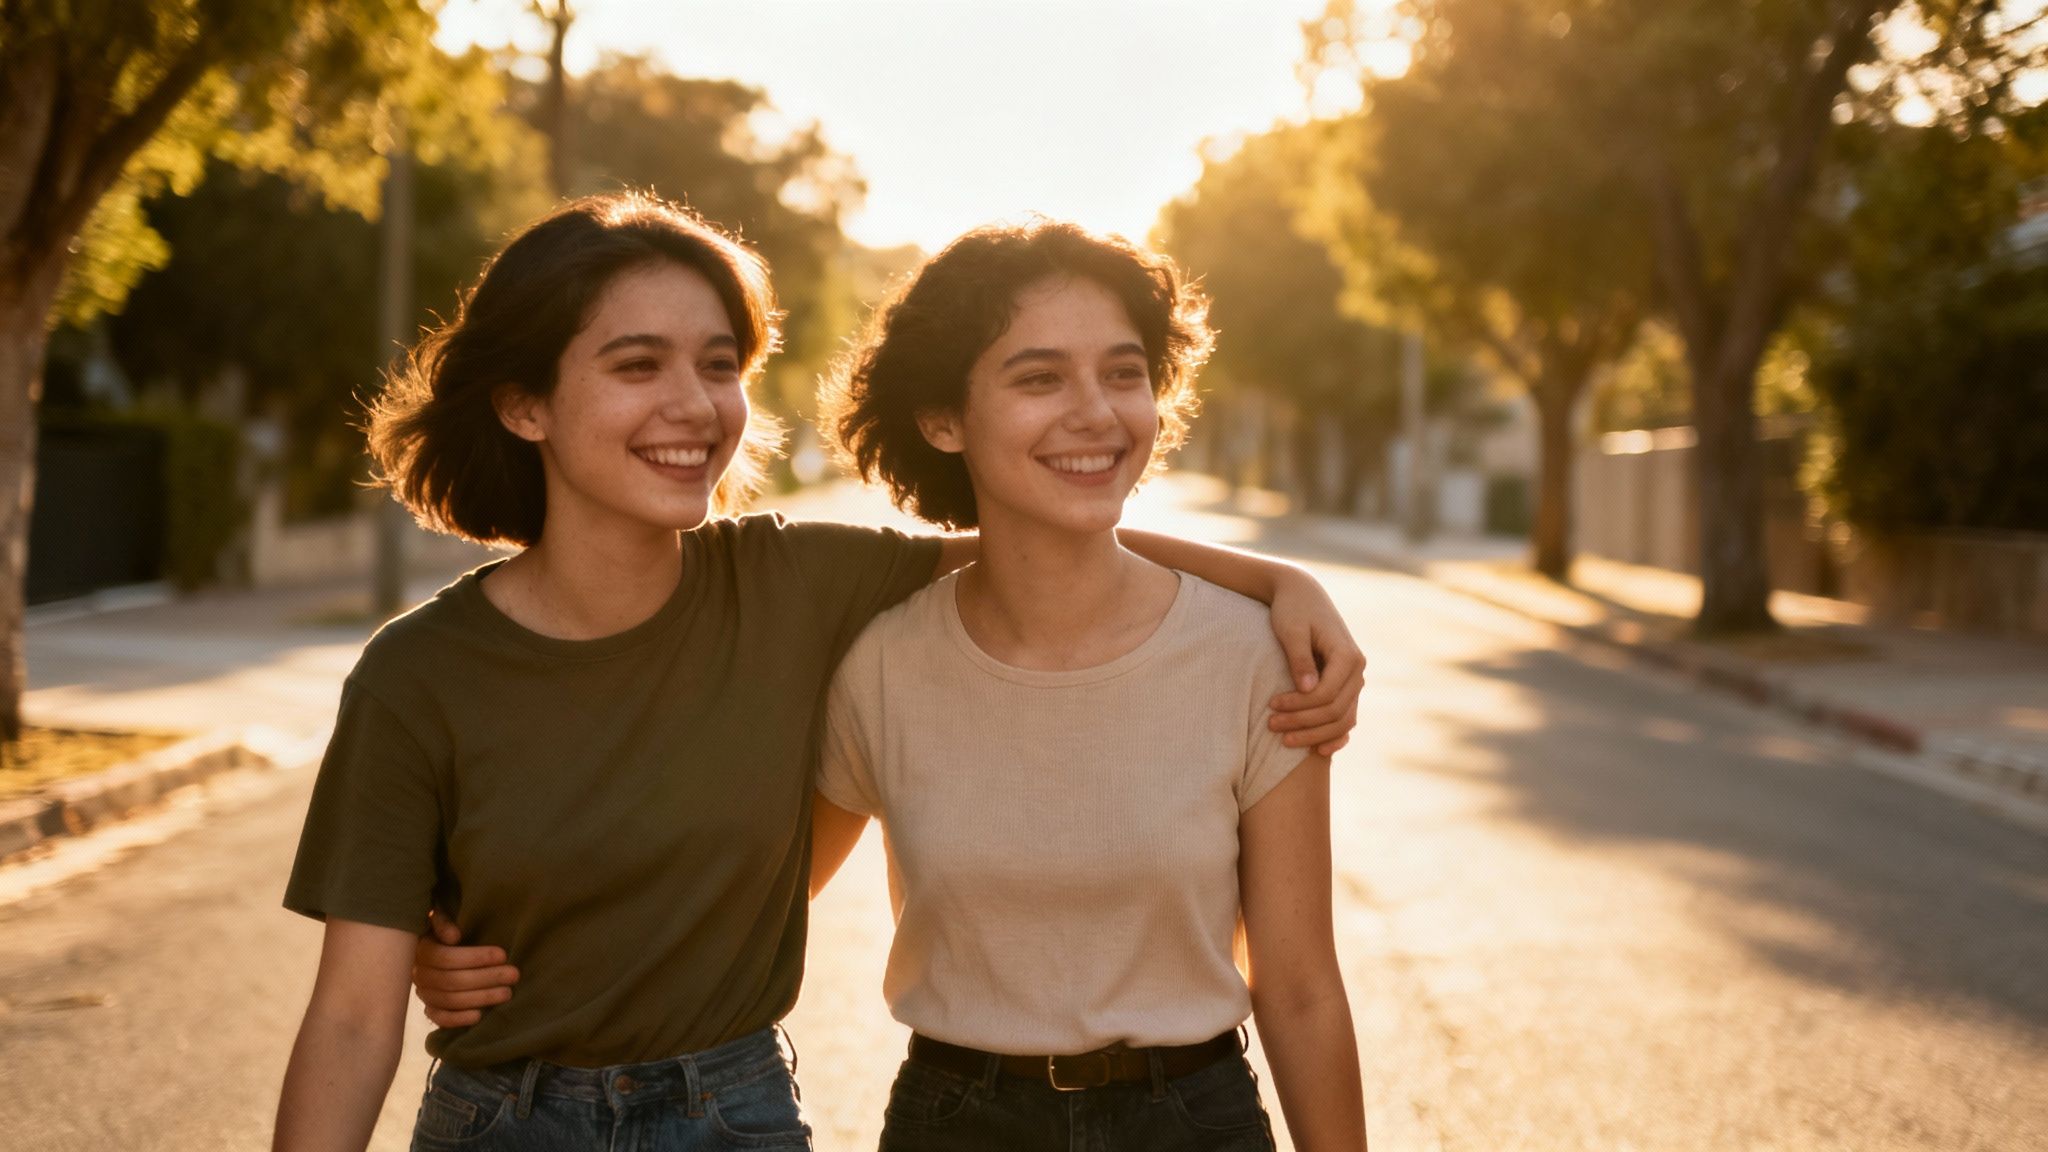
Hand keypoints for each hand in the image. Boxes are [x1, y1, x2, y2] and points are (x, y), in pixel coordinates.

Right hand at [411, 909, 519, 1028]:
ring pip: (449, 1000)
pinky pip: (439, 1018)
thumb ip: (443, 921)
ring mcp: (423, 992)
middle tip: (514, 974)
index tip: (503, 954)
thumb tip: (453, 936)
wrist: (437, 944)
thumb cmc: (447, 928)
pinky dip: (458, 1019)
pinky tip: (479, 1016)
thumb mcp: (442, 915)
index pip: (445, 957)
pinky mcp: (429, 1008)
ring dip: (480, 998)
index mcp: (421, 949)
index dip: (475, 957)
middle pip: (451, 980)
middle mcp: (419, 973)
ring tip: (507, 993)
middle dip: (486, 978)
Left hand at [1265, 569, 1365, 755]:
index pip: (1327, 695)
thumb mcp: (1291, 630)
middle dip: (1303, 724)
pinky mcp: (1346, 685)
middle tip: (1270, 726)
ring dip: (1315, 733)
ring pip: (1343, 719)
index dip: (1299, 707)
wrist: (1301, 594)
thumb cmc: (1292, 610)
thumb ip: (1300, 659)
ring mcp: (1354, 680)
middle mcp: (1357, 669)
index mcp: (1348, 655)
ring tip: (1283, 740)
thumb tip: (1308, 689)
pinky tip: (1319, 750)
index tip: (1271, 706)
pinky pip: (1347, 716)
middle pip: (1335, 711)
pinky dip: (1335, 735)